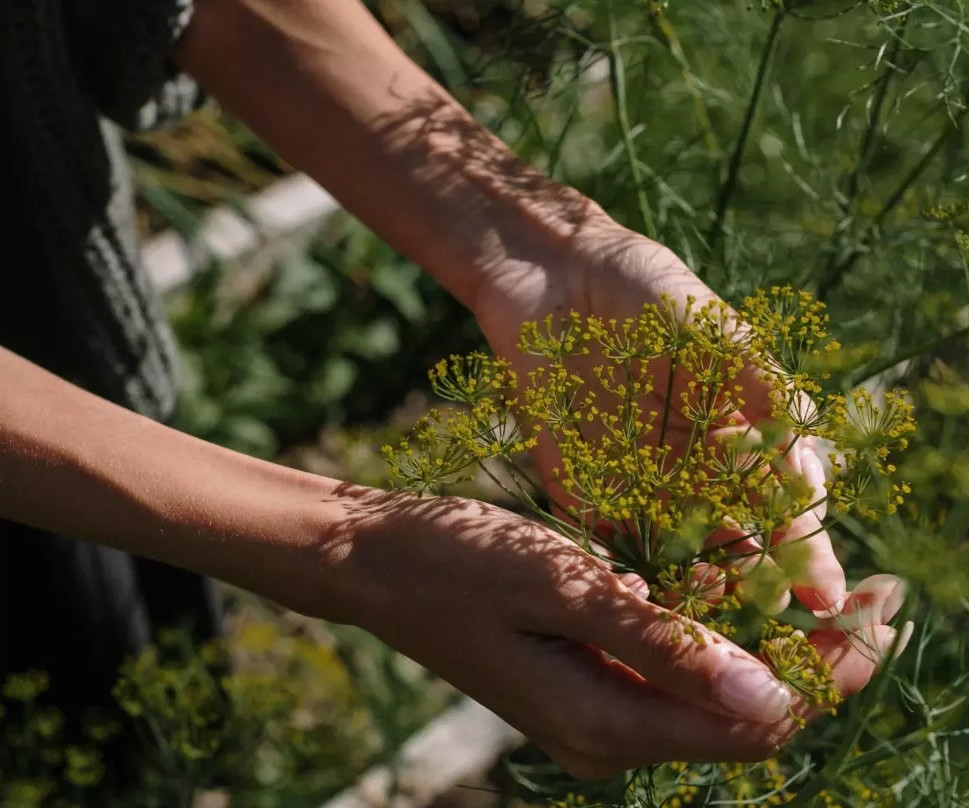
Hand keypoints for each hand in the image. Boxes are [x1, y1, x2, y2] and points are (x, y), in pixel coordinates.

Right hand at [318, 485, 905, 778]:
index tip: (890, 607)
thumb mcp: (562, 588)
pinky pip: (674, 675)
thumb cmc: (457, 562)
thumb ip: (663, 645)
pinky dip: (719, 638)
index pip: (757, 719)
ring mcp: (596, 715)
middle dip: (822, 660)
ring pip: (716, 696)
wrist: (376, 563)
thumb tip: (774, 697)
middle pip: (747, 716)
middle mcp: (610, 737)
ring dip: (775, 647)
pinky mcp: (586, 684)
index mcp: (606, 722)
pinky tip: (740, 591)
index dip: (834, 669)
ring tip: (828, 590)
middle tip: (881, 594)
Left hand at [470, 213, 845, 615]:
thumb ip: (760, 384)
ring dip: (696, 584)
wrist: (553, 276)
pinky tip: (645, 597)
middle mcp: (690, 466)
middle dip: (755, 580)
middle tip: (773, 614)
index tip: (824, 593)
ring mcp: (635, 480)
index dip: (805, 548)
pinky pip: (605, 539)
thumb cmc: (645, 288)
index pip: (781, 503)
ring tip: (715, 609)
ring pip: (674, 551)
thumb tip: (805, 455)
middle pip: (733, 539)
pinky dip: (624, 570)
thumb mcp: (714, 326)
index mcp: (734, 432)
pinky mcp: (578, 484)